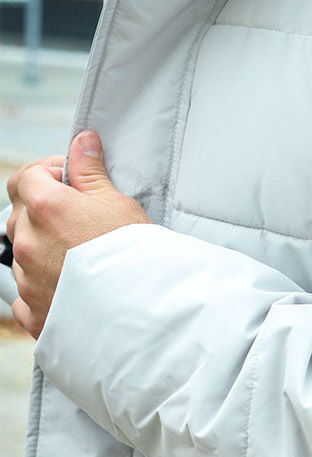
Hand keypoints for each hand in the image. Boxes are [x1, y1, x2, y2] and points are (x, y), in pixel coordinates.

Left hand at [7, 131, 149, 338]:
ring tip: (81, 259)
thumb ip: (90, 173)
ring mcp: (28, 280)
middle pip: (21, 215)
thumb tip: (82, 143)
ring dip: (43, 251)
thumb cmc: (136, 257)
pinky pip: (24, 297)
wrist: (145, 310)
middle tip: (80, 220)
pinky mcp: (36, 313)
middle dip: (44, 213)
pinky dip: (41, 290)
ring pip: (23, 256)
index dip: (45, 174)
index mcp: (45, 208)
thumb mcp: (118, 204)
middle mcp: (28, 242)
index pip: (24, 178)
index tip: (69, 182)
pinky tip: (67, 289)